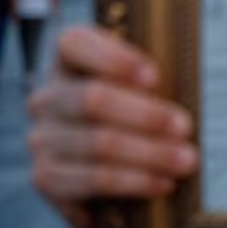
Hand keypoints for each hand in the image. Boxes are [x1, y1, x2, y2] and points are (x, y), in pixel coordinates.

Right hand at [26, 25, 197, 227]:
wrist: (114, 168)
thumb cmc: (138, 114)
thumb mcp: (145, 90)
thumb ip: (154, 87)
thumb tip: (179, 108)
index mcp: (68, 60)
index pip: (75, 44)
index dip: (113, 58)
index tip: (154, 77)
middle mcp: (47, 97)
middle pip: (92, 99)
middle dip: (144, 115)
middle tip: (184, 128)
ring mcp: (42, 138)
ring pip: (96, 143)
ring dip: (148, 153)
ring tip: (184, 160)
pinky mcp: (45, 178)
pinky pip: (91, 181)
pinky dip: (132, 183)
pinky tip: (162, 183)